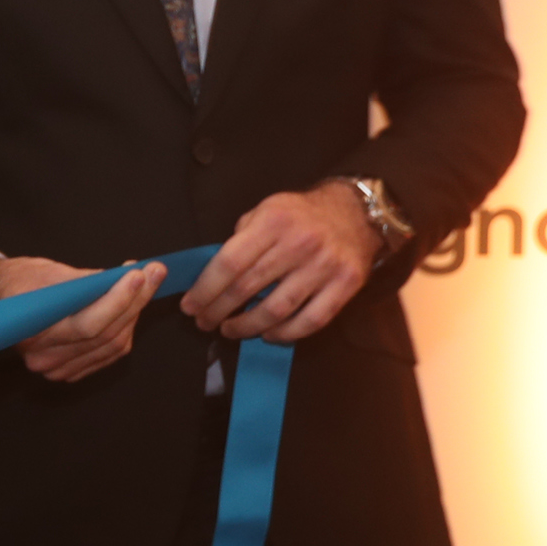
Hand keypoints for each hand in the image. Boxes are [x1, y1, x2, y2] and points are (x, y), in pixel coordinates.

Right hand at [0, 256, 166, 381]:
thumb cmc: (20, 280)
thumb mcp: (50, 272)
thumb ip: (89, 281)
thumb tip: (127, 278)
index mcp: (34, 333)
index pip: (88, 324)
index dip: (119, 300)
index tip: (139, 273)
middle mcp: (44, 358)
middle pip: (105, 336)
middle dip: (135, 302)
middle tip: (154, 273)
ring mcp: (57, 368)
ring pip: (113, 346)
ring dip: (133, 315)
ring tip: (144, 286)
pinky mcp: (69, 370)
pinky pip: (108, 354)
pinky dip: (124, 331)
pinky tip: (129, 308)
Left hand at [179, 185, 380, 343]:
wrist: (356, 213)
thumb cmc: (300, 215)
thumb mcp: (265, 210)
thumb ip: (241, 238)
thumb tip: (213, 274)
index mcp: (273, 222)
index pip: (229, 263)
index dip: (205, 290)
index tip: (189, 306)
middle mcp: (299, 243)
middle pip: (248, 288)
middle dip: (219, 311)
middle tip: (204, 322)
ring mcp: (325, 266)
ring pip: (277, 309)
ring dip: (247, 326)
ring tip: (230, 330)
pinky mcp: (347, 284)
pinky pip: (312, 320)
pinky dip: (287, 334)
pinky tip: (268, 334)